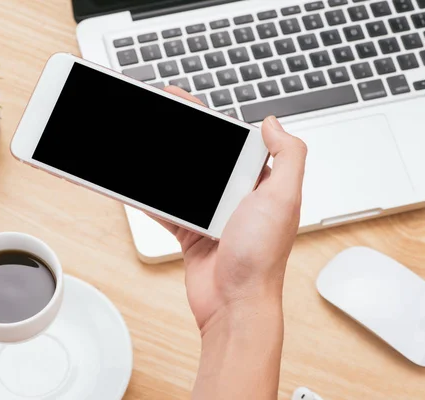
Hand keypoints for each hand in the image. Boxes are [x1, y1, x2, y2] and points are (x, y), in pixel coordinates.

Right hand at [158, 86, 306, 333]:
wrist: (235, 304)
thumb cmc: (261, 258)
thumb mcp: (284, 198)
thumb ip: (287, 156)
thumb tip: (274, 123)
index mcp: (260, 182)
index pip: (230, 140)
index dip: (206, 118)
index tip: (181, 101)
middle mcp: (237, 196)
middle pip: (201, 156)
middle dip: (177, 136)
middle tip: (151, 115)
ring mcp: (212, 214)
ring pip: (182, 180)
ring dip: (161, 165)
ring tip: (138, 144)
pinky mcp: (192, 233)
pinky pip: (167, 209)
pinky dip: (151, 197)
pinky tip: (136, 183)